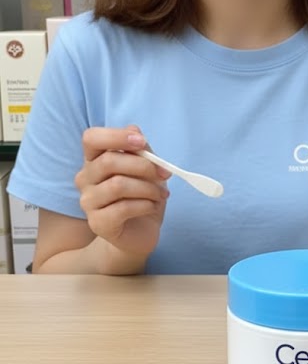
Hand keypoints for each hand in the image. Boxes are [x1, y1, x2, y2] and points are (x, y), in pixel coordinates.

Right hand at [75, 125, 170, 259]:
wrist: (140, 233)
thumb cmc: (141, 196)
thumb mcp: (147, 169)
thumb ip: (140, 150)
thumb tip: (134, 130)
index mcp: (94, 159)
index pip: (91, 138)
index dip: (116, 136)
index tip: (141, 142)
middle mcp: (85, 178)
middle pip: (109, 161)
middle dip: (144, 166)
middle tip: (164, 174)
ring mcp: (88, 202)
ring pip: (118, 185)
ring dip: (148, 188)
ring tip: (161, 194)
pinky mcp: (97, 223)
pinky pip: (123, 208)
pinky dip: (145, 205)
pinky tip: (152, 207)